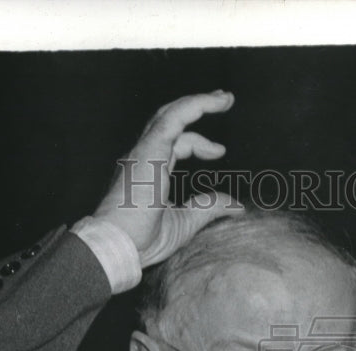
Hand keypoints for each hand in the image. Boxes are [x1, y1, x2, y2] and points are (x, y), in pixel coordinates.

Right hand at [94, 90, 242, 266]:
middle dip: (196, 108)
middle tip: (223, 101)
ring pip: (171, 114)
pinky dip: (195, 105)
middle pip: (169, 121)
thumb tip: (236, 207)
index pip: (172, 144)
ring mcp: (144, 151)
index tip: (219, 151)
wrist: (119, 246)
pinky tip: (215, 101)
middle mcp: (142, 157)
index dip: (198, 143)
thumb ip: (208, 209)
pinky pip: (174, 118)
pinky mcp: (149, 150)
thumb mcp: (184, 223)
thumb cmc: (142, 241)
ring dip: (199, 102)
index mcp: (146, 171)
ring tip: (225, 98)